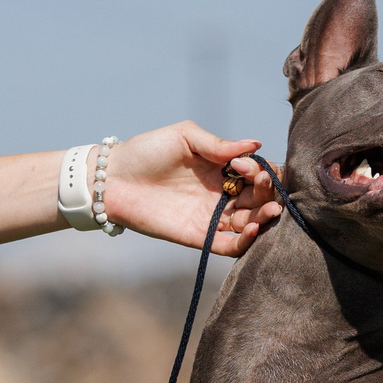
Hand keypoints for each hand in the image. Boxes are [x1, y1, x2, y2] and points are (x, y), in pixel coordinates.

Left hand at [98, 123, 282, 257]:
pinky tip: (254, 228)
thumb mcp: (185, 137)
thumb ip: (218, 144)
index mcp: (221, 168)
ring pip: (250, 222)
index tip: (245, 165)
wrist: (113, 180)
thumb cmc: (146, 151)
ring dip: (265, 217)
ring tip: (269, 210)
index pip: (255, 172)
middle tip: (261, 184)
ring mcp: (211, 216)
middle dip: (267, 192)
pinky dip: (246, 241)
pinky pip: (230, 246)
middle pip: (258, 197)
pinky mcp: (199, 237)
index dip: (259, 169)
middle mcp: (221, 193)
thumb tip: (256, 143)